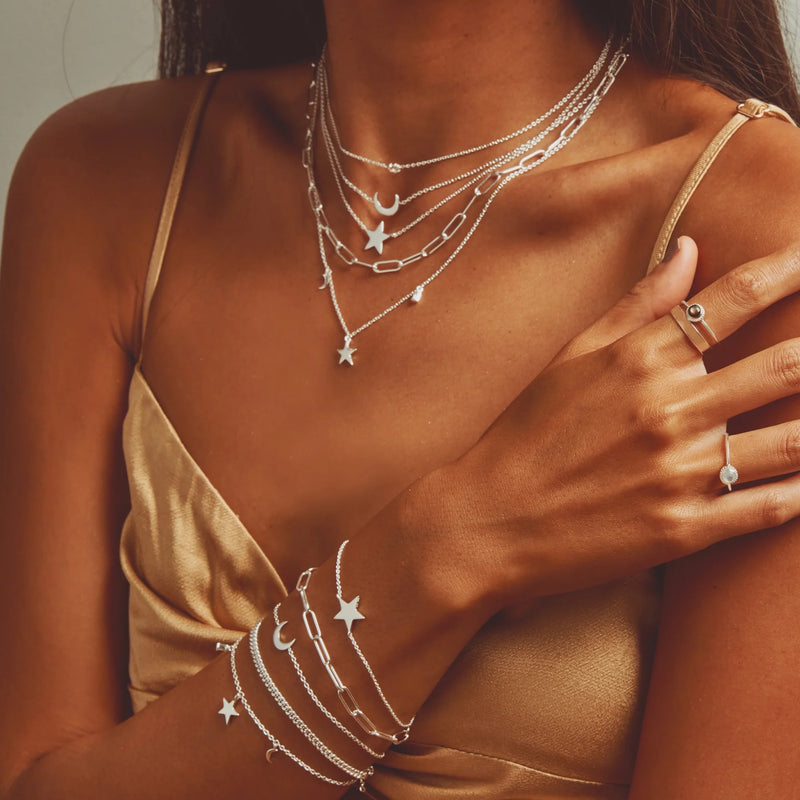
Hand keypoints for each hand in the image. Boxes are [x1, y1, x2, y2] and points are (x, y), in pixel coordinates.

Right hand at [436, 238, 799, 605]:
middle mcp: (671, 409)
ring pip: (794, 439)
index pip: (735, 301)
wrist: (487, 519)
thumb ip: (635, 305)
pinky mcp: (685, 529)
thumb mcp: (569, 358)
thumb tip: (690, 250)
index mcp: (640, 359)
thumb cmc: (522, 434)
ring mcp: (682, 472)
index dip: (791, 271)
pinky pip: (769, 507)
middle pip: (785, 366)